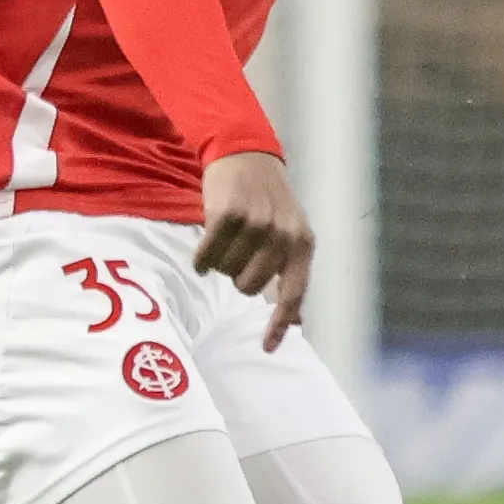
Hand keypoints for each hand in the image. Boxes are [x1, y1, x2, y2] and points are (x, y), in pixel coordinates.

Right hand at [194, 149, 313, 350]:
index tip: (267, 348)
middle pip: (248, 287)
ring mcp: (256, 223)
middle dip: (237, 276)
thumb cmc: (269, 203)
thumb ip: (292, 275)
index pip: (292, 293)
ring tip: (227, 240)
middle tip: (239, 252)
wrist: (248, 156)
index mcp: (302, 243)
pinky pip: (207, 256)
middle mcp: (282, 235)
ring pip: (226, 272)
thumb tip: (297, 323)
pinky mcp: (227, 214)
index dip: (279, 323)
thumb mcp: (292, 235)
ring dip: (220, 262)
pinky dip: (201, 257)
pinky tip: (204, 248)